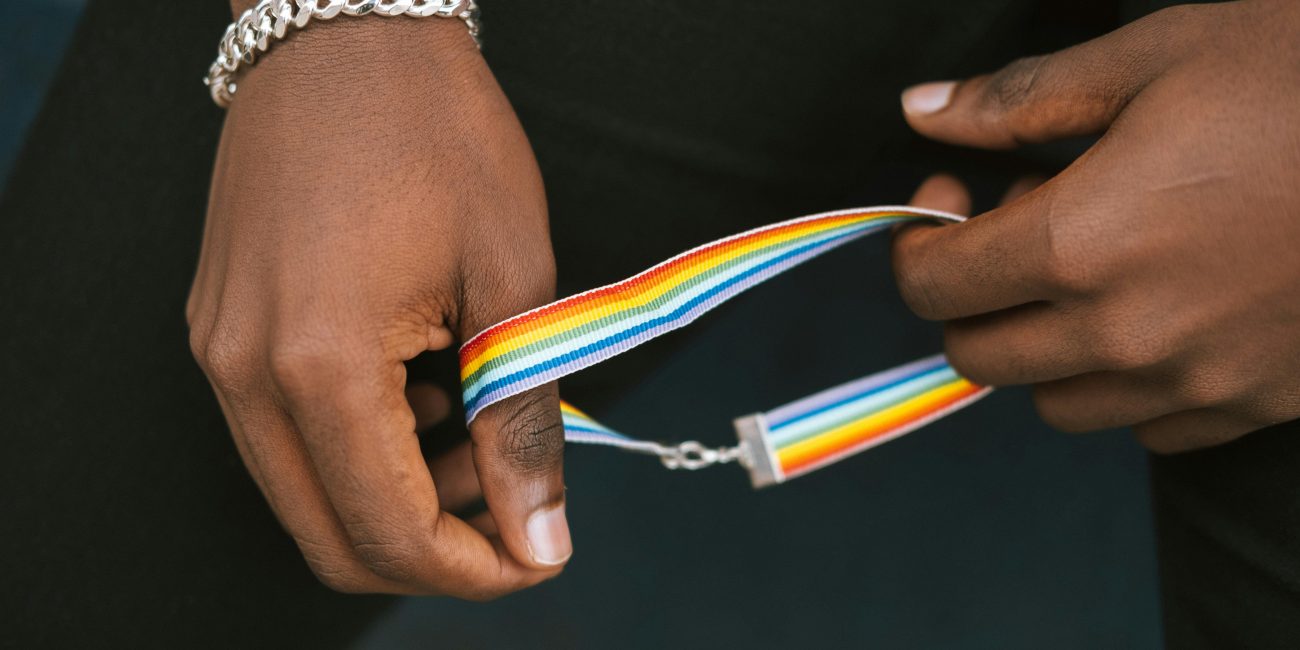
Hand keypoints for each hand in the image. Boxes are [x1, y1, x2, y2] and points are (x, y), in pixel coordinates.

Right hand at [186, 17, 570, 597]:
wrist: (348, 33)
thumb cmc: (438, 132)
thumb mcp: (509, 280)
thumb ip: (520, 422)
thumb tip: (540, 534)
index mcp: (319, 362)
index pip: (390, 532)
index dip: (475, 569)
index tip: (538, 555)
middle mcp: (245, 371)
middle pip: (331, 538)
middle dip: (434, 550)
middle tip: (514, 506)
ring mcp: (221, 350)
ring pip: (305, 492)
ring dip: (398, 498)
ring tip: (478, 430)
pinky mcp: (222, 328)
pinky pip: (284, 434)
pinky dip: (359, 448)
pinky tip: (424, 393)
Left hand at [892, 1, 1299, 452]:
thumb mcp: (1155, 57)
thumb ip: (1019, 99)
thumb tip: (921, 114)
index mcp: (1081, 242)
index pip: (934, 284)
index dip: (920, 243)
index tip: (948, 201)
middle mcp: (1125, 332)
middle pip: (979, 356)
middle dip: (970, 298)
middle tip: (1017, 229)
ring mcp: (1195, 380)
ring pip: (1054, 401)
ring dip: (1043, 343)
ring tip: (1093, 268)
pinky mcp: (1256, 403)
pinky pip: (1147, 427)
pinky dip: (1125, 381)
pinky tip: (1160, 311)